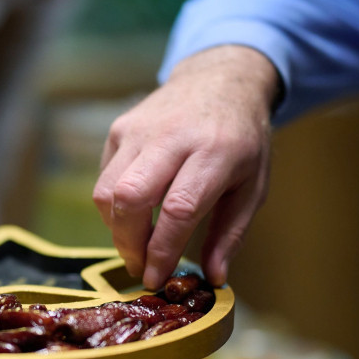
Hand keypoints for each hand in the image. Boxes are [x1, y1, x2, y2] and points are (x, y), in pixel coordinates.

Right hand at [93, 46, 276, 288]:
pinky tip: (133, 214)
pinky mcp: (120, 128)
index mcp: (215, 152)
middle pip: (131, 198)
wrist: (220, 79)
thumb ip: (232, 234)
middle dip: (128, 243)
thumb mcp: (253, 186)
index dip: (161, 250)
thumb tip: (213, 278)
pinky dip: (113, 206)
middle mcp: (173, 136)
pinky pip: (105, 177)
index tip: (156, 278)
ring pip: (107, 190)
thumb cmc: (242, 139)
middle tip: (139, 266)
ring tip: (134, 245)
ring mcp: (140, 129)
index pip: (178, 208)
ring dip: (115, 228)